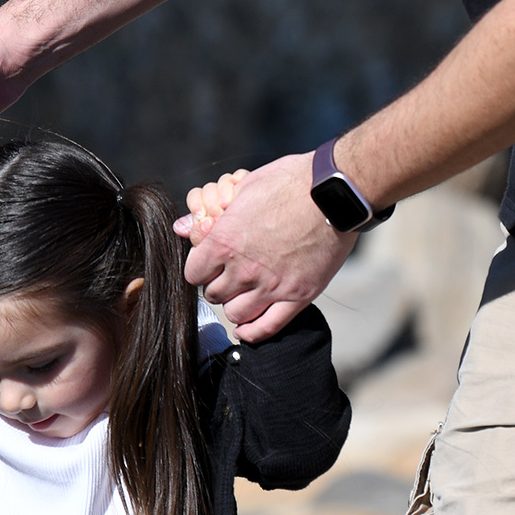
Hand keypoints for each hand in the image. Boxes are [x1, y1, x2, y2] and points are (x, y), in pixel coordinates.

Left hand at [178, 151, 354, 339]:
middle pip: (214, 294)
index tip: (211, 263)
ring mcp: (271, 285)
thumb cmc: (289, 182)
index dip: (201, 268)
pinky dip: (253, 331)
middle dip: (219, 284)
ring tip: (244, 293)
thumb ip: (213, 214)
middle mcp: (243, 269)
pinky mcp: (297, 295)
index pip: (193, 274)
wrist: (334, 192)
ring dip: (236, 305)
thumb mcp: (244, 189)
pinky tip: (248, 326)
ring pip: (236, 313)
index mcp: (225, 242)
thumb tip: (180, 226)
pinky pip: (267, 327)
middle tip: (230, 275)